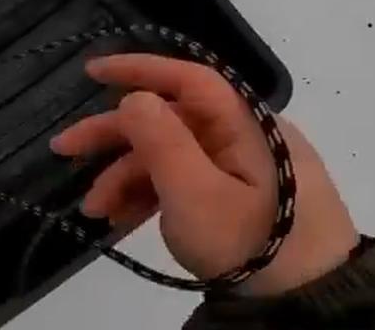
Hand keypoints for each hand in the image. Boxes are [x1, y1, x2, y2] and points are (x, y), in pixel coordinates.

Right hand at [49, 54, 358, 295]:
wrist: (310, 305)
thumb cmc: (251, 244)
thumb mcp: (196, 195)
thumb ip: (161, 141)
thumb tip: (134, 96)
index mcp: (245, 124)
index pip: (188, 79)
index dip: (137, 69)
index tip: (90, 71)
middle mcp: (245, 137)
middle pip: (170, 120)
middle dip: (115, 137)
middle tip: (64, 151)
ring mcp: (244, 170)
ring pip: (173, 155)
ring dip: (127, 176)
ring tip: (95, 210)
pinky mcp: (241, 200)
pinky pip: (188, 181)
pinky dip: (152, 195)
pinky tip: (121, 219)